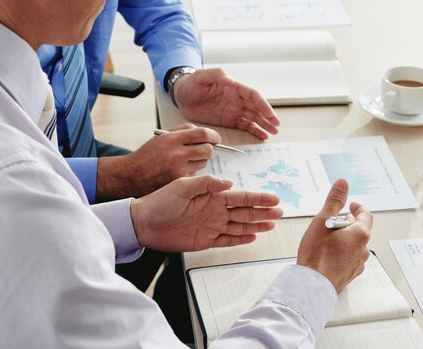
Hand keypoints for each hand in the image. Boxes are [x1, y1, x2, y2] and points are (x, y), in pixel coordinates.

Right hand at [96, 124, 220, 200]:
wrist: (132, 175)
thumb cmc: (148, 155)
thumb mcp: (161, 137)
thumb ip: (182, 131)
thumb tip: (204, 133)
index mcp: (171, 139)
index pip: (202, 134)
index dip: (213, 135)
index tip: (216, 138)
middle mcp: (176, 154)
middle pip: (207, 150)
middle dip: (209, 149)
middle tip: (205, 150)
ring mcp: (178, 169)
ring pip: (202, 163)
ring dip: (200, 161)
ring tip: (188, 161)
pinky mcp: (178, 182)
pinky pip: (194, 175)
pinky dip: (191, 172)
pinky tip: (180, 171)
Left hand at [129, 175, 282, 251]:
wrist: (143, 223)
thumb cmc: (159, 202)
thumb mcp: (182, 186)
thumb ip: (206, 183)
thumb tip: (228, 183)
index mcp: (212, 195)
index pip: (241, 196)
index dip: (258, 198)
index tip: (274, 199)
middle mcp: (215, 210)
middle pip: (245, 211)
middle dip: (263, 212)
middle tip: (280, 212)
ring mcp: (211, 225)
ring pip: (240, 226)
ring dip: (256, 225)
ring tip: (272, 224)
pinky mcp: (205, 240)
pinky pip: (227, 240)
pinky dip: (240, 239)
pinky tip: (252, 237)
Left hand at [172, 68, 279, 139]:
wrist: (182, 96)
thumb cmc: (191, 84)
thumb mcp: (201, 76)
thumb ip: (215, 75)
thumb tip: (228, 77)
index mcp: (233, 87)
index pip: (252, 95)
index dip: (262, 104)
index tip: (269, 114)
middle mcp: (237, 99)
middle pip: (256, 108)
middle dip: (267, 117)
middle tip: (276, 126)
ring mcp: (234, 110)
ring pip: (253, 118)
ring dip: (264, 124)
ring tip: (273, 132)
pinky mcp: (229, 120)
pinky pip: (244, 126)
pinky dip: (254, 131)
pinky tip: (262, 136)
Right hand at [297, 179, 372, 292]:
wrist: (312, 283)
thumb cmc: (317, 253)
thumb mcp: (323, 220)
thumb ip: (334, 200)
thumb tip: (343, 183)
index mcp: (360, 234)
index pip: (365, 215)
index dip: (358, 208)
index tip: (351, 206)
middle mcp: (363, 249)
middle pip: (360, 230)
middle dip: (349, 223)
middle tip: (335, 220)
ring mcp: (358, 263)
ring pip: (354, 245)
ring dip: (345, 238)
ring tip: (329, 238)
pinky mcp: (350, 274)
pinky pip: (350, 258)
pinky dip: (342, 252)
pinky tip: (329, 253)